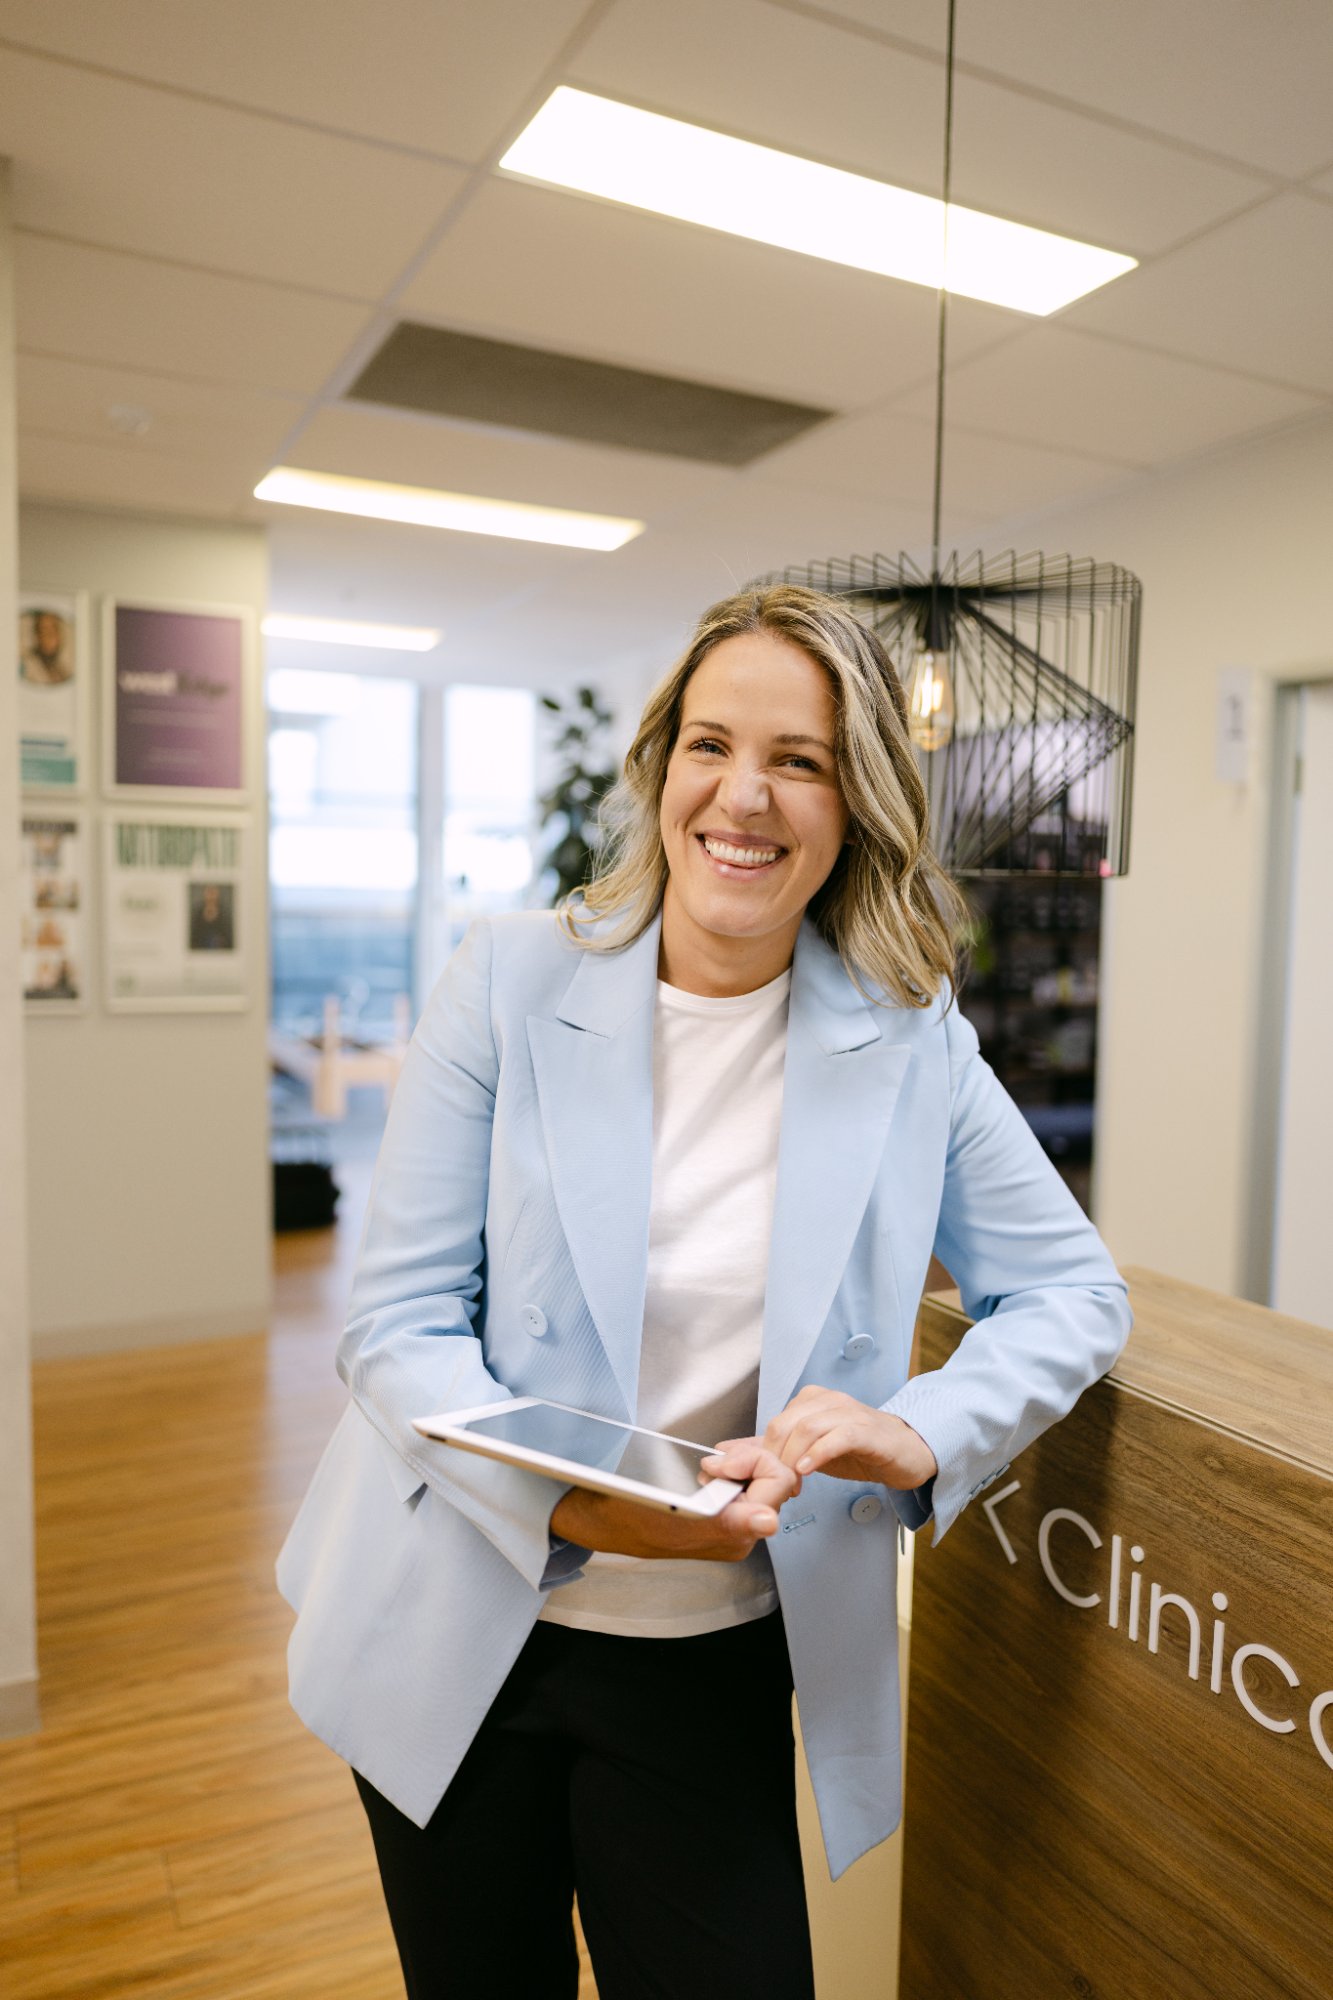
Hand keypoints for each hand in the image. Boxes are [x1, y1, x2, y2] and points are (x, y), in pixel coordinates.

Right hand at [550, 1446, 800, 1563]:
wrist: (605, 1521)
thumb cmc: (630, 1516)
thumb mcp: (673, 1512)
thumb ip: (729, 1520)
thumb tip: (769, 1522)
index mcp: (736, 1535)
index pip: (778, 1483)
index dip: (753, 1461)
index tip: (719, 1460)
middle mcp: (741, 1532)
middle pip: (775, 1478)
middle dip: (748, 1458)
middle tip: (714, 1458)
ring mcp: (734, 1522)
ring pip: (763, 1476)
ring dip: (741, 1460)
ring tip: (712, 1462)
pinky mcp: (725, 1512)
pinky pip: (750, 1480)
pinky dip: (736, 1464)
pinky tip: (715, 1463)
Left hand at [703, 1387, 936, 1491]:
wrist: (907, 1452)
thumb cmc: (858, 1451)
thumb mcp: (810, 1451)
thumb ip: (773, 1451)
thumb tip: (726, 1451)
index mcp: (810, 1401)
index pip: (773, 1424)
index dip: (760, 1457)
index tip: (758, 1484)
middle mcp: (827, 1401)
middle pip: (784, 1424)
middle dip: (773, 1460)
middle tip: (774, 1489)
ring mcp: (848, 1413)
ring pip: (806, 1428)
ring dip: (792, 1461)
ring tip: (791, 1486)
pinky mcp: (867, 1430)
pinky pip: (837, 1436)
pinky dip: (817, 1453)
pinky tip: (806, 1471)